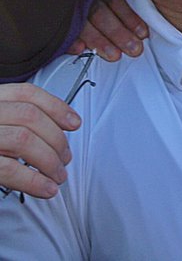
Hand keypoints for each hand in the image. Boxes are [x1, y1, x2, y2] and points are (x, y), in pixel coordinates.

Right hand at [0, 84, 80, 198]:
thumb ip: (11, 119)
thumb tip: (54, 129)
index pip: (28, 94)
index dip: (57, 107)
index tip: (73, 122)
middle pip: (31, 118)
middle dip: (56, 139)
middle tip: (65, 158)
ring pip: (24, 140)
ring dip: (49, 160)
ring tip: (58, 176)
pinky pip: (7, 169)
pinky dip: (33, 180)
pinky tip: (45, 188)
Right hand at [66, 0, 147, 62]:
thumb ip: (117, 4)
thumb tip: (137, 27)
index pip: (115, 0)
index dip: (130, 17)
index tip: (143, 33)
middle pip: (101, 13)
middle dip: (119, 32)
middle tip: (134, 49)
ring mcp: (66, 5)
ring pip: (83, 23)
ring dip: (99, 41)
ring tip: (113, 55)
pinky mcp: (52, 16)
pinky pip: (60, 29)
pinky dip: (70, 40)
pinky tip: (79, 49)